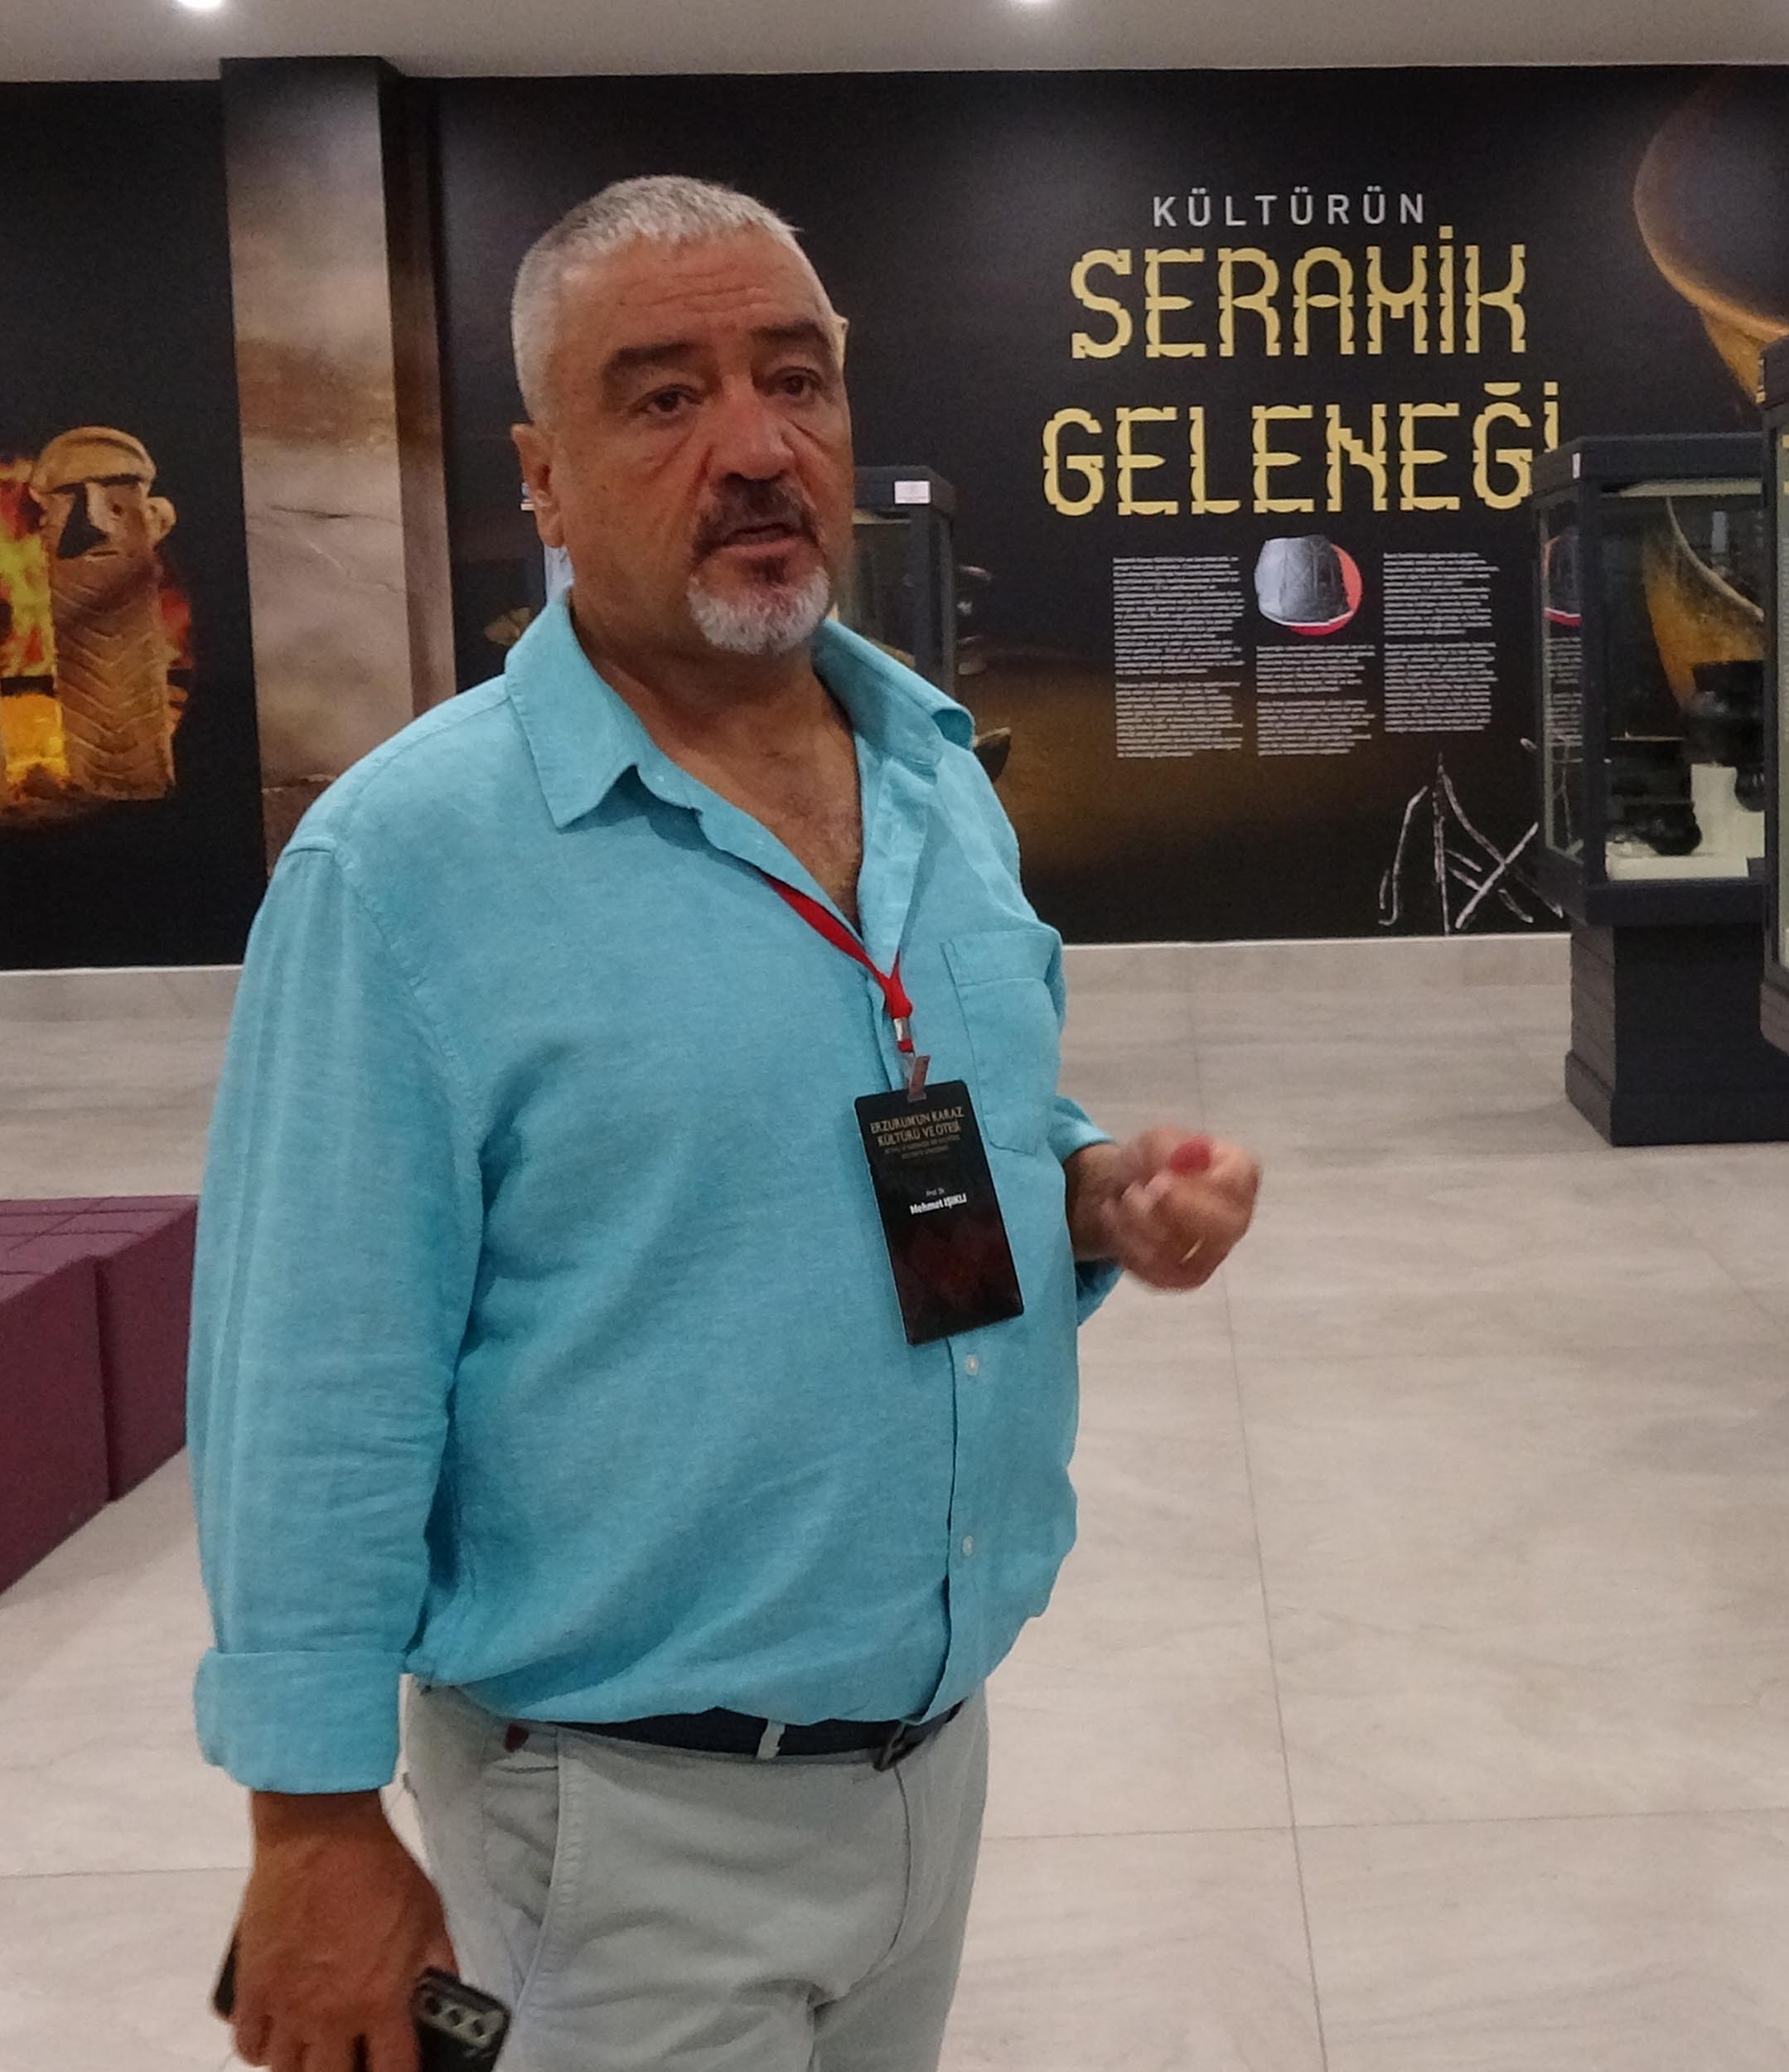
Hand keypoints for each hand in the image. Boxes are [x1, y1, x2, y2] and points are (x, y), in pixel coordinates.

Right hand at [228, 1791, 457, 2071]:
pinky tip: (278, 2031)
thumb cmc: (381, 1870)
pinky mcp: (251, 1986)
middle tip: (353, 2058)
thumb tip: (446, 1994)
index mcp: (380, 2000)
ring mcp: (285, 2005)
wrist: (321, 1833)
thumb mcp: (429, 1914)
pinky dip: (262, 2046)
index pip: (392, 2071)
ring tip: (317, 2048)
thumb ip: (438, 1963)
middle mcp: (330, 2015)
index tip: (398, 2071)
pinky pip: (247, 2042)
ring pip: (285, 2071)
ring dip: (303, 2064)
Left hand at [1069, 1129, 1259, 1289]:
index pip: (1237, 1184)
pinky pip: (1161, 1274)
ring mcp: (1218, 1251)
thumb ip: (1164, 1148)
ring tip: (1120, 1199)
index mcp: (1239, 1172)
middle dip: (1167, 1212)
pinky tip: (1115, 1222)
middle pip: (1219, 1228)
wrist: (1131, 1189)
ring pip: (1182, 1253)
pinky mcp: (1192, 1276)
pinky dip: (1128, 1248)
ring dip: (1136, 1225)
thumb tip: (1175, 1166)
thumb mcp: (1152, 1140)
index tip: (1157, 1180)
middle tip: (1131, 1193)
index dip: (1197, 1187)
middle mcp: (1237, 1215)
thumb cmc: (1152, 1161)